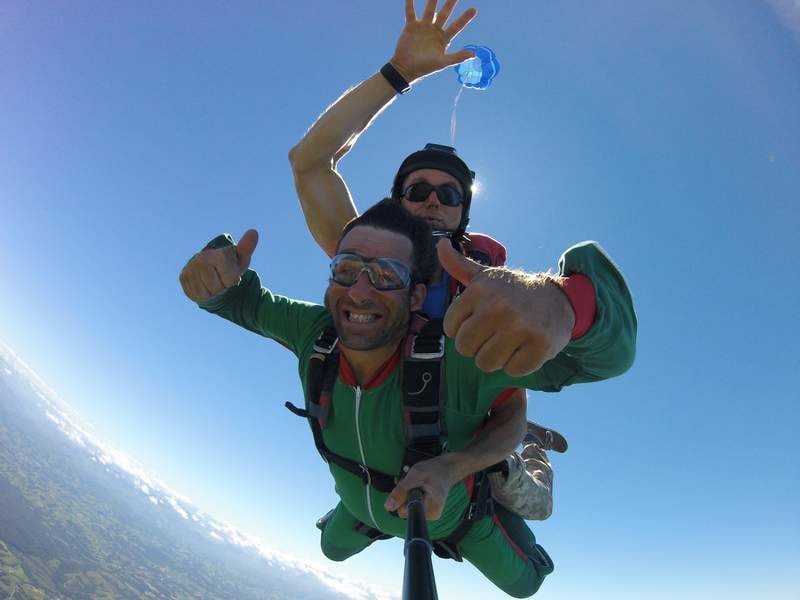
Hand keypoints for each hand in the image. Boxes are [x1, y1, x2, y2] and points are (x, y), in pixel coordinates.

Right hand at [179, 230, 258, 301]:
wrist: (212, 268)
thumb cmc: (231, 263)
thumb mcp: (241, 258)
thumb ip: (246, 247)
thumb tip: (254, 232)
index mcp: (216, 254)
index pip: (229, 280)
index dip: (233, 281)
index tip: (231, 273)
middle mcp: (200, 259)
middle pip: (217, 288)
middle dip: (222, 287)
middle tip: (221, 278)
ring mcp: (190, 268)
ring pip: (206, 294)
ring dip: (213, 292)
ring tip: (214, 282)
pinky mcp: (183, 277)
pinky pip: (196, 295)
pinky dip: (203, 295)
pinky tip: (205, 286)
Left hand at [384, 454, 460, 519]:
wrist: (447, 468)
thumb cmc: (434, 470)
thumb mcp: (415, 475)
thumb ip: (401, 491)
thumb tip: (388, 506)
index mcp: (430, 509)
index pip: (403, 512)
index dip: (402, 498)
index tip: (410, 486)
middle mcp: (431, 515)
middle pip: (404, 510)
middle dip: (405, 494)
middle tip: (414, 482)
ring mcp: (429, 513)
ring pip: (407, 506)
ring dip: (407, 493)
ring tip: (417, 483)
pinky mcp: (427, 510)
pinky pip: (412, 505)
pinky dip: (411, 494)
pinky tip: (418, 487)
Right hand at [390, 0, 476, 81]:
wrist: (406, 69)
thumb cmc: (425, 68)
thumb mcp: (442, 63)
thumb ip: (457, 57)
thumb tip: (474, 54)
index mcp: (444, 39)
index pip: (457, 26)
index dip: (465, 18)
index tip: (474, 9)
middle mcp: (435, 31)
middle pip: (445, 14)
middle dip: (450, 3)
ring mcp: (423, 27)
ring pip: (430, 10)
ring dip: (433, 0)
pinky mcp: (411, 27)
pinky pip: (411, 13)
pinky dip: (410, 4)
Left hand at [437, 240, 575, 376]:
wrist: (558, 298)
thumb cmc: (513, 292)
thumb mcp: (486, 276)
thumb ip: (459, 265)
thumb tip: (439, 243)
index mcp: (480, 290)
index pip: (451, 328)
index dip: (463, 330)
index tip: (478, 322)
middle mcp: (498, 307)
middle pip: (465, 348)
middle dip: (476, 347)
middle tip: (493, 335)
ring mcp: (520, 326)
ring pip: (486, 363)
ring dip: (496, 358)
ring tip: (508, 342)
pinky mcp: (540, 345)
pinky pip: (512, 371)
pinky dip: (517, 365)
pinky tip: (524, 348)